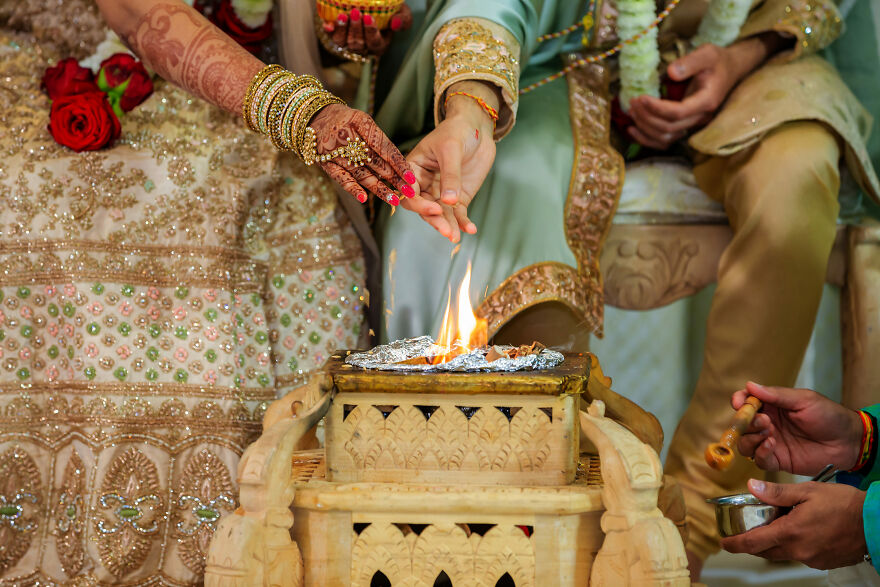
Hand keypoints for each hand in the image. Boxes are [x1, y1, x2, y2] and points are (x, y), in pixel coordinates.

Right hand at [310, 103, 431, 209]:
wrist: (312, 116)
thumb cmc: (343, 119)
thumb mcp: (361, 119)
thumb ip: (377, 139)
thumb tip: (397, 163)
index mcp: (360, 123)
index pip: (384, 147)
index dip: (398, 163)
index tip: (411, 177)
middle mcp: (348, 138)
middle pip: (375, 162)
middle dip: (394, 178)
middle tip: (409, 191)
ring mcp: (336, 152)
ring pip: (361, 173)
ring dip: (379, 188)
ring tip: (394, 200)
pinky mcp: (325, 163)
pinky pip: (340, 178)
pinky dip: (352, 189)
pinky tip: (363, 199)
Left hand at [324, 4, 411, 55]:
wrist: (374, 6)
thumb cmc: (391, 11)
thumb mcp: (403, 13)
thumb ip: (404, 20)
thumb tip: (395, 24)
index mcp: (379, 45)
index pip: (374, 43)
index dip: (371, 32)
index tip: (369, 17)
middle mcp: (363, 47)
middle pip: (357, 44)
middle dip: (356, 29)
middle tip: (356, 12)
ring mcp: (348, 42)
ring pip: (343, 42)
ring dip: (342, 30)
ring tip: (343, 15)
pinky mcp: (337, 34)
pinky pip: (331, 35)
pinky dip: (330, 30)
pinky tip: (328, 25)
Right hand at [401, 93, 496, 241]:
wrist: (476, 127)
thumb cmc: (457, 130)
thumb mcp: (451, 149)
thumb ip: (450, 175)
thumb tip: (448, 201)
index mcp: (412, 170)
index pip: (409, 192)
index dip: (419, 203)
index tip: (435, 207)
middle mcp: (423, 184)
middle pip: (423, 208)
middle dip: (434, 220)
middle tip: (446, 230)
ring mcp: (440, 193)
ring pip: (440, 214)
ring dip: (448, 226)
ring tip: (456, 236)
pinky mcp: (457, 198)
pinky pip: (458, 214)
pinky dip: (463, 222)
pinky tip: (470, 229)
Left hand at [627, 43, 739, 149]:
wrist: (730, 70)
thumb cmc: (717, 60)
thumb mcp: (707, 54)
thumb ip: (690, 62)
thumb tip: (670, 72)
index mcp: (706, 101)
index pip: (678, 112)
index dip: (657, 108)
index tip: (641, 97)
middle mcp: (700, 117)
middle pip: (669, 128)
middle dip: (647, 117)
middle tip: (632, 102)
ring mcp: (693, 124)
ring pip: (665, 137)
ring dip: (645, 128)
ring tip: (632, 111)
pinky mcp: (686, 126)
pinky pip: (665, 141)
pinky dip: (647, 139)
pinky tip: (632, 130)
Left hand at [722, 479, 866, 569]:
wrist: (875, 523)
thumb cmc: (844, 505)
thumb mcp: (807, 491)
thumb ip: (777, 492)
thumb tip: (752, 486)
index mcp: (791, 533)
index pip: (753, 543)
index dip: (735, 544)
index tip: (724, 542)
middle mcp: (799, 551)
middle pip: (765, 551)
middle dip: (753, 542)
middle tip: (746, 530)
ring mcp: (811, 559)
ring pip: (783, 553)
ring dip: (775, 542)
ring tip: (776, 524)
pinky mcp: (823, 562)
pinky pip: (800, 555)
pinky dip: (793, 545)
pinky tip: (799, 530)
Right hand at [733, 382, 862, 474]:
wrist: (849, 442)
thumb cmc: (830, 416)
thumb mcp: (804, 400)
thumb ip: (776, 395)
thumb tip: (750, 385)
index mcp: (772, 406)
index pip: (746, 402)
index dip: (739, 402)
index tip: (739, 403)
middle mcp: (768, 424)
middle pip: (742, 425)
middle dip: (746, 422)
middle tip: (764, 420)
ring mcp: (771, 443)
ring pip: (745, 444)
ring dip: (751, 438)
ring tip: (769, 433)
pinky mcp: (778, 461)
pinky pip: (759, 460)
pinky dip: (760, 453)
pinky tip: (771, 444)